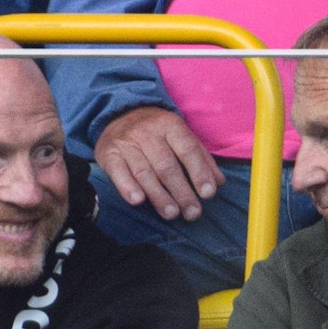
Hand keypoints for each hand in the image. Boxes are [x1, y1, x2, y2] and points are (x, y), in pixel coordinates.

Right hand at [94, 106, 222, 221]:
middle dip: (182, 192)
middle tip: (193, 213)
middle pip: (167, 166)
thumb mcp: (180, 136)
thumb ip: (201, 157)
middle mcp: (147, 133)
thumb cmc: (157, 133)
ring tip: (172, 214)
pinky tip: (138, 201)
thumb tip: (219, 182)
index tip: (208, 193)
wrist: (119, 114)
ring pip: (145, 172)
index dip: (199, 172)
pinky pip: (118, 172)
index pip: (188, 149)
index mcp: (170, 125)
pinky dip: (127, 187)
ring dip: (159, 196)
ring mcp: (126, 143)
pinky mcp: (108, 154)